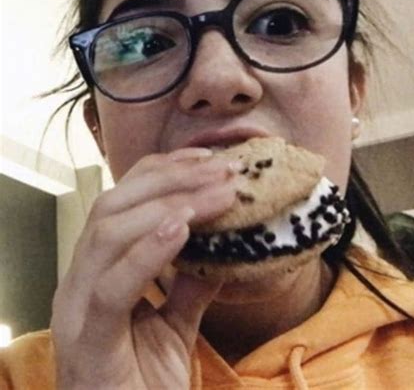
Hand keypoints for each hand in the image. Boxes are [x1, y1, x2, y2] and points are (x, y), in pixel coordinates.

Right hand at [51, 148, 238, 388]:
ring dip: (168, 204)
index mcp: (98, 268)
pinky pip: (111, 286)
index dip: (162, 171)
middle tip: (224, 172)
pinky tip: (182, 228)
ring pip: (109, 231)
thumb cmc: (144, 382)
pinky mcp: (85, 340)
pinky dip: (147, 251)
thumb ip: (193, 283)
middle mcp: (79, 277)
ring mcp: (76, 306)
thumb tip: (225, 244)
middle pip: (115, 203)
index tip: (209, 159)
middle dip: (171, 179)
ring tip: (217, 195)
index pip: (123, 199)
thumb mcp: (177, 325)